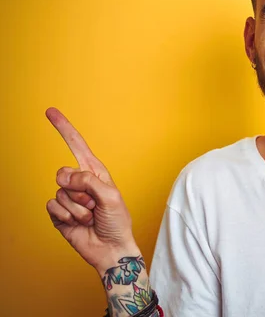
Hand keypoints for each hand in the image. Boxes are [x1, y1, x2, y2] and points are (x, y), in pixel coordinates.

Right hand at [45, 107, 139, 274]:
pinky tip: (78, 223)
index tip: (50, 112)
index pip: (77, 145)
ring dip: (77, 208)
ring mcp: (68, 198)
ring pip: (60, 192)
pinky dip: (67, 216)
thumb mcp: (111, 196)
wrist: (111, 249)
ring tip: (91, 216)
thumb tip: (68, 177)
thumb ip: (89, 181)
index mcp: (95, 173)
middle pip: (63, 172)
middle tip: (94, 204)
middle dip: (78, 190)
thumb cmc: (117, 222)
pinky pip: (52, 206)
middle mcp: (80, 182)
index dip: (64, 129)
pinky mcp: (59, 213)